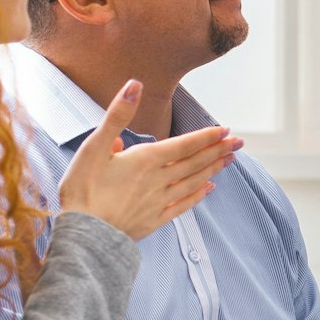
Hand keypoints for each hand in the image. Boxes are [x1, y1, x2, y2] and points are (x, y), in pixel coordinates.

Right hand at [58, 80, 238, 240]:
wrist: (82, 234)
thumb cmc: (82, 189)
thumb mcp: (94, 146)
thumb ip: (117, 115)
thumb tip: (135, 86)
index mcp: (145, 160)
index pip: (185, 145)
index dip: (206, 137)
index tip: (225, 130)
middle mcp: (158, 180)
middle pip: (195, 162)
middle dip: (217, 150)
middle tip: (238, 143)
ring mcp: (158, 202)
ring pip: (193, 182)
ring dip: (213, 169)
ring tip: (229, 160)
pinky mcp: (153, 220)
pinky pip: (183, 206)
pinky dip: (198, 196)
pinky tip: (208, 189)